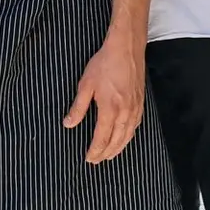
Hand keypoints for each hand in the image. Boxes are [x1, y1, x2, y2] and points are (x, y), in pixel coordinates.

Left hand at [64, 33, 143, 163]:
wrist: (126, 48)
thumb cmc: (105, 63)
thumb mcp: (86, 85)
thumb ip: (78, 107)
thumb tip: (68, 124)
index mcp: (110, 109)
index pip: (102, 138)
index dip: (94, 151)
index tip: (88, 158)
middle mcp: (125, 112)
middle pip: (116, 141)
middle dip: (105, 153)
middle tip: (97, 161)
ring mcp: (135, 108)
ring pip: (128, 136)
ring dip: (118, 148)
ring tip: (110, 155)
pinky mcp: (140, 102)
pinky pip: (135, 126)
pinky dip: (129, 136)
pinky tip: (124, 137)